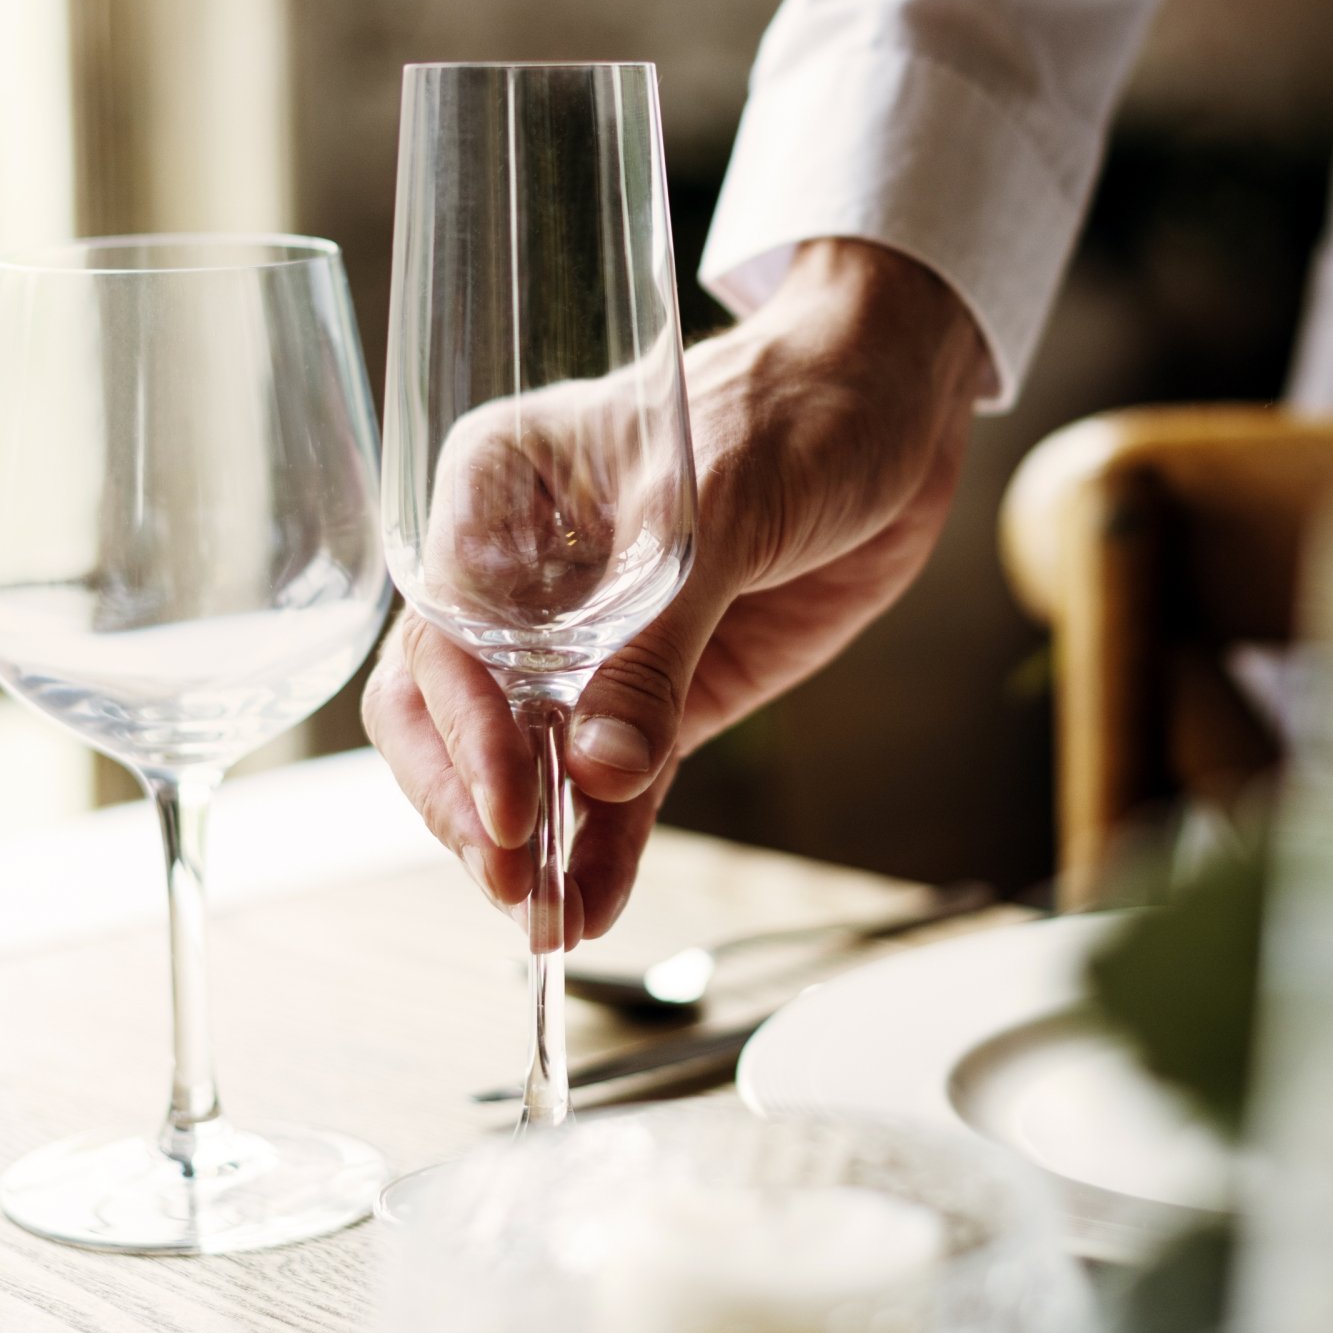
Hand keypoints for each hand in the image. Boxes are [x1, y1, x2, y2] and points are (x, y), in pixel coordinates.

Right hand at [362, 239, 987, 942]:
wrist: (892, 405)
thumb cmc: (793, 407)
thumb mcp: (722, 508)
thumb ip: (659, 640)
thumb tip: (601, 772)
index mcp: (495, 499)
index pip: (440, 635)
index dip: (460, 732)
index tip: (511, 807)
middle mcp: (520, 581)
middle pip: (450, 714)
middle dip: (474, 805)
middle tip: (516, 883)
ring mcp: (587, 646)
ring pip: (524, 765)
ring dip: (534, 849)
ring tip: (551, 927)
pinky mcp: (659, 693)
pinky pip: (613, 785)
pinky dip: (602, 846)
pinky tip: (594, 908)